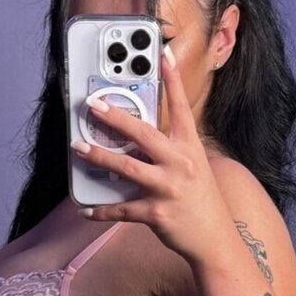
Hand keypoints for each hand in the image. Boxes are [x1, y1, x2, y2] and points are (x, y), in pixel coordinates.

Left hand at [70, 46, 234, 265]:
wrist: (216, 240)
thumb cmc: (201, 202)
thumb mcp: (194, 167)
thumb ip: (170, 150)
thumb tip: (138, 140)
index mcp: (190, 148)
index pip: (180, 107)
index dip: (172, 79)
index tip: (163, 54)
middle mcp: (180, 163)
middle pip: (143, 133)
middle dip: (115, 118)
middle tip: (93, 106)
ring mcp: (168, 188)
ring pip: (127, 167)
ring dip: (100, 157)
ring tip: (79, 148)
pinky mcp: (157, 213)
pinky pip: (122, 209)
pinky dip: (101, 210)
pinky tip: (86, 209)